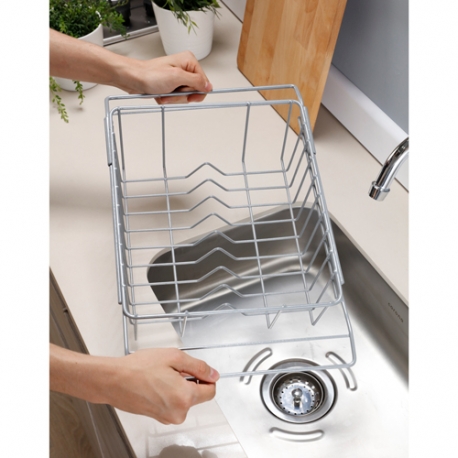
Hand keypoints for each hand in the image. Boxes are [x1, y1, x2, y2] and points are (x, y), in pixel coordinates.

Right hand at [103, 348, 219, 423]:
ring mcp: (167, 417)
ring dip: (179, 386)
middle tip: (172, 369)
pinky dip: (169, 393)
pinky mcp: (158, 417)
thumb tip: (213, 374)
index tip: (197, 369)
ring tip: (161, 376)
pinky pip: (173, 404)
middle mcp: (178, 413)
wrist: (113, 380)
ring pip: (184, 399)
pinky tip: (155, 383)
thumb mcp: (174, 357)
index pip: (211, 391)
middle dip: (190, 380)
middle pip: (198, 395)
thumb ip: (198, 366)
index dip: (207, 377)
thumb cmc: (139, 368)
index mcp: (185, 398)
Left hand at [121, 51, 212, 102]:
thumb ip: (196, 81)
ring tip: (164, 92)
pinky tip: (162, 94)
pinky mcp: (172, 85)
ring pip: (185, 96)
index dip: (196, 92)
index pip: (204, 83)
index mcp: (189, 61)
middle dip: (182, 96)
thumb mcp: (176, 77)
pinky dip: (169, 99)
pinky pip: (177, 97)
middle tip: (171, 91)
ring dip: (174, 98)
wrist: (134, 79)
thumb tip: (208, 86)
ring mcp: (178, 77)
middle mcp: (185, 68)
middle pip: (195, 91)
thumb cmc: (150, 75)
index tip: (186, 95)